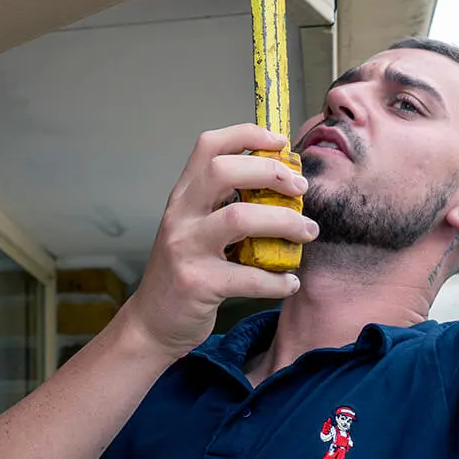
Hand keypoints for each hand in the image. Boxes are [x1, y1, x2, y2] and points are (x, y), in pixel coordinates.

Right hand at [121, 125, 315, 357]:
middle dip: (271, 173)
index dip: (247, 135)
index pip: (209, 146)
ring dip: (284, 222)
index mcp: (183, 197)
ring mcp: (185, 249)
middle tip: (301, 189)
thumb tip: (281, 183)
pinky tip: (290, 282)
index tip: (281, 143)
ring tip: (307, 232)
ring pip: (240, 218)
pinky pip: (249, 277)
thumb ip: (224, 205)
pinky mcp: (197, 283)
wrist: (152, 323)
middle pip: (224, 171)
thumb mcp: (194, 229)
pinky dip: (278, 280)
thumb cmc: (185, 271)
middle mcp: (180, 216)